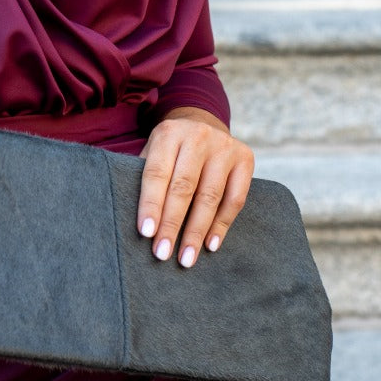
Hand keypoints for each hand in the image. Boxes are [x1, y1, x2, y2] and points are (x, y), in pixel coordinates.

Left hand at [136, 107, 253, 266]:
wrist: (203, 123)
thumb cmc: (170, 150)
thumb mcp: (153, 151)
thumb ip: (143, 177)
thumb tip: (135, 221)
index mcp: (168, 133)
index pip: (157, 173)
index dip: (151, 204)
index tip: (146, 233)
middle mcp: (198, 136)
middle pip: (183, 187)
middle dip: (172, 223)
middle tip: (162, 253)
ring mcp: (225, 147)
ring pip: (210, 196)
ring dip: (196, 231)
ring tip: (186, 258)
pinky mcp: (245, 159)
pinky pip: (235, 199)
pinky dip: (222, 225)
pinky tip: (210, 244)